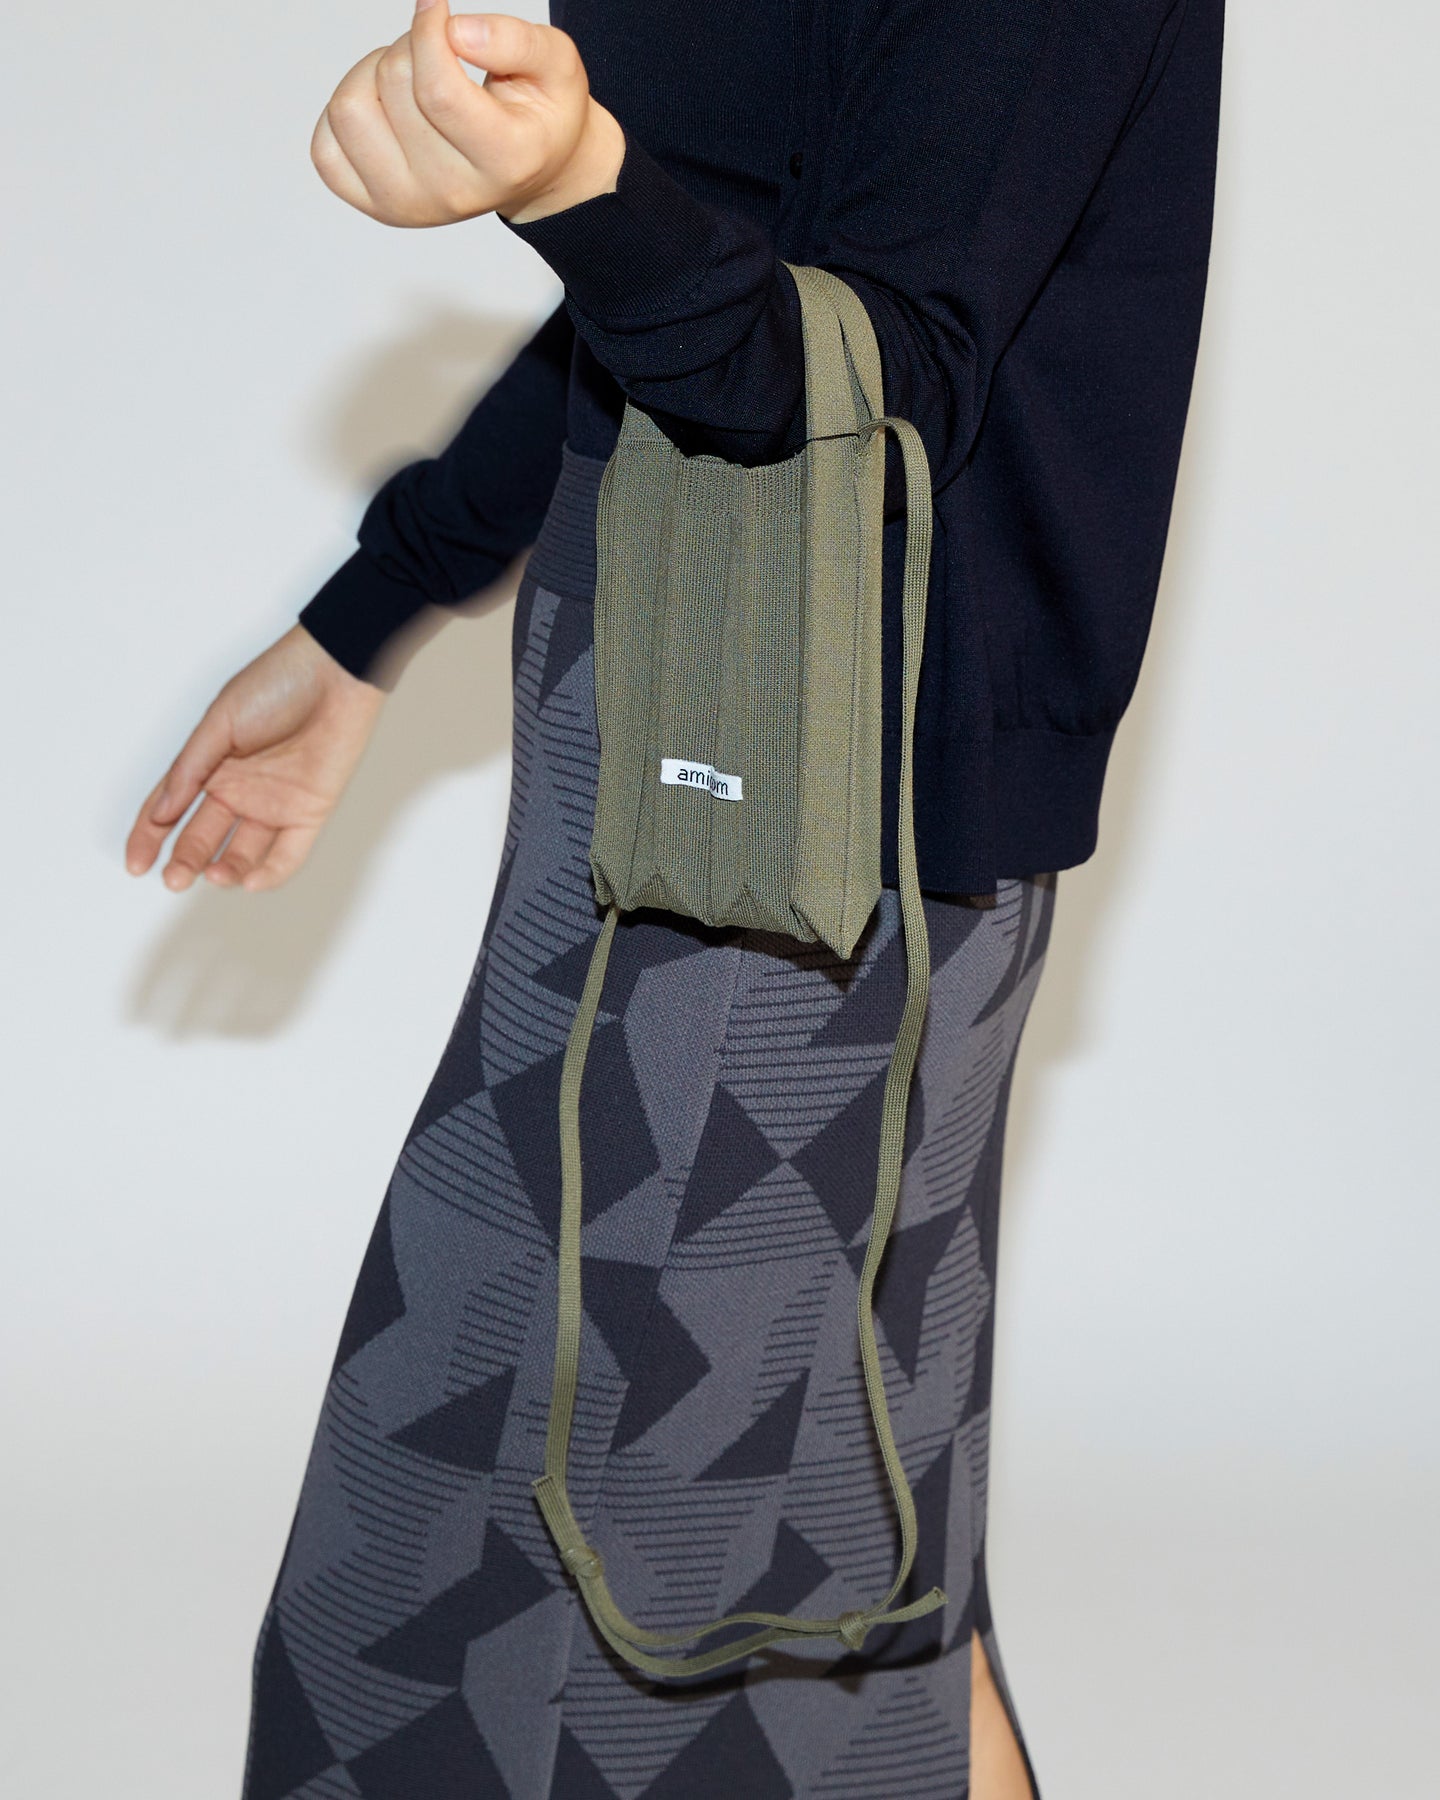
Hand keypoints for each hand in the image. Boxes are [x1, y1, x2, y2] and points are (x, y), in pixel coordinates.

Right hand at [124, 627, 385, 893]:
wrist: (335, 674)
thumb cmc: (277, 684)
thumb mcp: (220, 723)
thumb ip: (191, 769)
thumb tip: (161, 812)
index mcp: (210, 766)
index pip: (170, 809)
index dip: (149, 837)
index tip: (135, 865)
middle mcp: (239, 790)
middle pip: (204, 836)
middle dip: (185, 860)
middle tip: (174, 879)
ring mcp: (274, 804)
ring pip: (244, 852)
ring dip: (225, 869)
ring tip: (212, 875)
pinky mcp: (309, 812)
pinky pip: (288, 854)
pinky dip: (270, 872)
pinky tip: (248, 881)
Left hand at [311, 5, 624, 228]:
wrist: (529, 172)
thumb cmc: (537, 114)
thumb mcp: (554, 65)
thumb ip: (516, 40)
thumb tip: (455, 33)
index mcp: (505, 161)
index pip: (437, 90)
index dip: (427, 30)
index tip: (437, 9)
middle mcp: (453, 193)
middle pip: (393, 84)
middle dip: (410, 46)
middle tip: (438, 55)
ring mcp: (407, 205)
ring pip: (349, 109)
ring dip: (373, 75)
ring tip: (410, 82)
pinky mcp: (372, 205)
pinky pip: (325, 144)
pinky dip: (350, 111)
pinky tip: (385, 111)